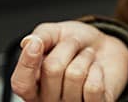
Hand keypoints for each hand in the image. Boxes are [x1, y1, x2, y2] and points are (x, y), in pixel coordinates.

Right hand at [11, 20, 127, 101]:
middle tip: (74, 46)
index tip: (36, 44)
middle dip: (68, 47)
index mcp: (32, 84)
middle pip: (52, 70)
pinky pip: (93, 87)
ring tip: (87, 58)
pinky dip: (98, 70)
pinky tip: (96, 70)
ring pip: (75, 75)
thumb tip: (28, 42)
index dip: (27, 64)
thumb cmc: (77, 45)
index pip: (21, 83)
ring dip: (85, 57)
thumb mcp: (56, 33)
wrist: (105, 48)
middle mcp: (48, 100)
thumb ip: (41, 36)